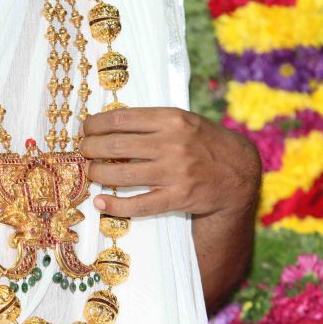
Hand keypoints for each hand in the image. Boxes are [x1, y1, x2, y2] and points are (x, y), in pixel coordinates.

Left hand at [80, 107, 260, 217]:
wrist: (239, 172)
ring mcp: (176, 172)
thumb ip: (152, 122)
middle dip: (91, 148)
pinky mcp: (178, 197)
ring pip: (122, 174)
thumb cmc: (204, 143)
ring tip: (91, 171)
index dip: (95, 124)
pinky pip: (138, 204)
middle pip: (116, 145)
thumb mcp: (184, 121)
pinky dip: (115, 205)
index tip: (85, 129)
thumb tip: (109, 123)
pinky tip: (100, 201)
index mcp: (172, 118)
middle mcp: (173, 143)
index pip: (121, 119)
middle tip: (83, 151)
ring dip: (98, 173)